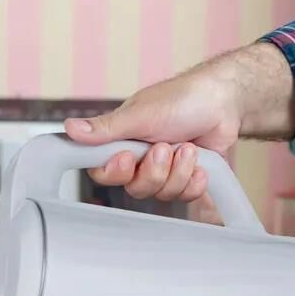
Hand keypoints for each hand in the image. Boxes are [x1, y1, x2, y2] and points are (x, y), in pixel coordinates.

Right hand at [64, 43, 294, 202]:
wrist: (225, 102)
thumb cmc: (182, 99)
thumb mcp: (139, 113)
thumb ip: (105, 129)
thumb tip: (69, 129)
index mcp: (122, 143)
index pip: (103, 172)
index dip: (116, 172)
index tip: (128, 157)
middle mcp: (140, 161)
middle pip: (134, 188)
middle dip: (155, 170)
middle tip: (166, 146)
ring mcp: (163, 172)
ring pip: (160, 194)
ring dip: (178, 171)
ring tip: (188, 147)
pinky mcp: (185, 180)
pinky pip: (184, 196)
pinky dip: (194, 180)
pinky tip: (199, 163)